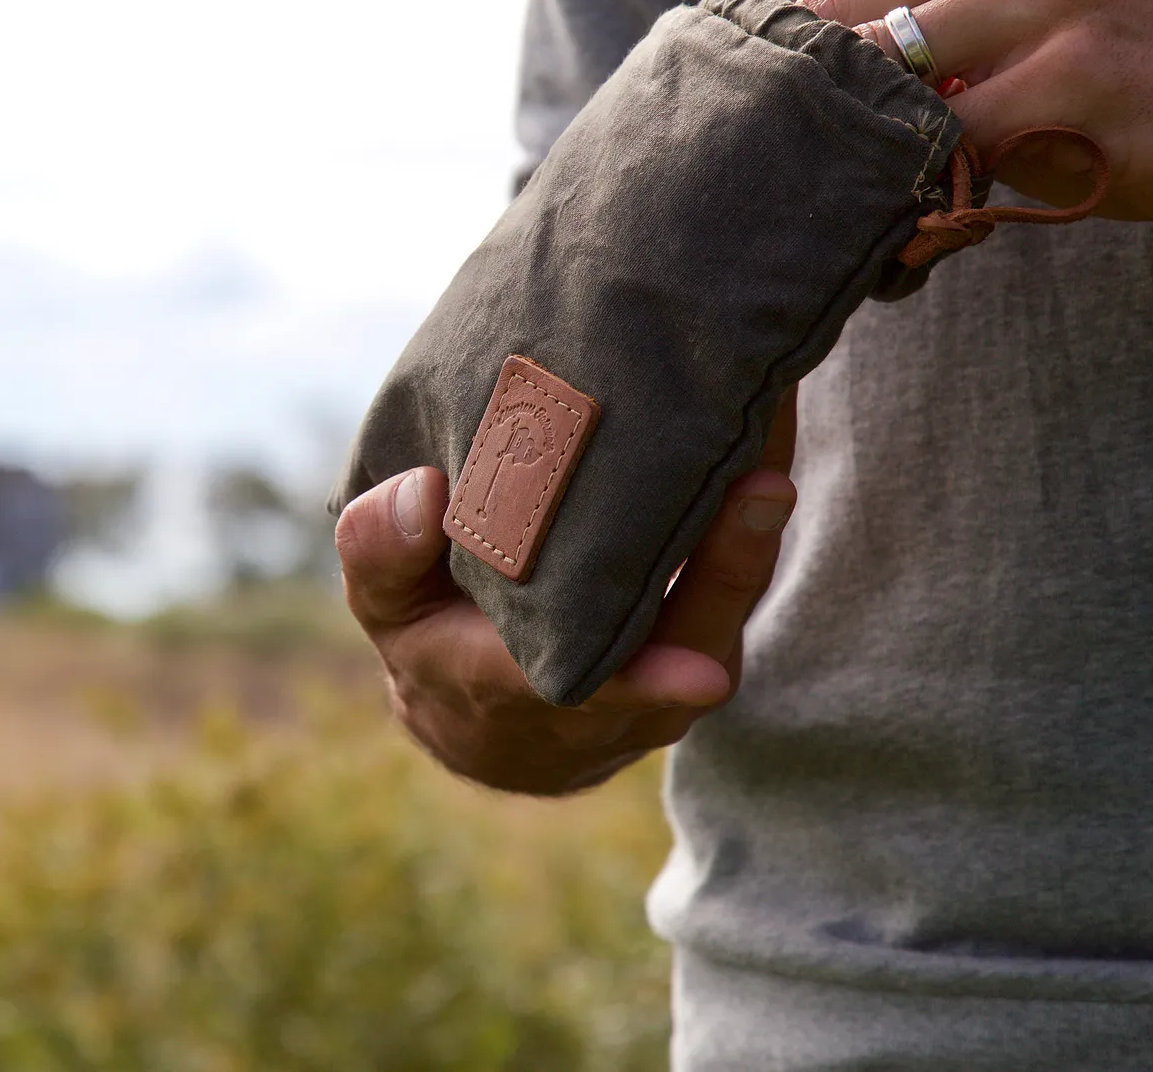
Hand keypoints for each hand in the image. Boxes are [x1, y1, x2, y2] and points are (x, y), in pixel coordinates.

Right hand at [334, 392, 796, 795]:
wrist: (487, 717)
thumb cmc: (428, 635)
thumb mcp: (383, 599)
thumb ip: (381, 552)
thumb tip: (419, 491)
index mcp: (514, 695)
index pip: (583, 693)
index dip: (642, 681)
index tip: (696, 673)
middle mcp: (609, 706)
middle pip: (686, 651)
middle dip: (728, 574)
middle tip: (761, 486)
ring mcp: (668, 684)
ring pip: (722, 620)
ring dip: (755, 538)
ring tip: (771, 438)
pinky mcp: (702, 648)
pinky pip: (733, 590)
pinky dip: (751, 523)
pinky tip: (762, 435)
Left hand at [763, 0, 1152, 248]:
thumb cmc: (1121, 99)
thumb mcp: (1017, 42)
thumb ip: (915, 53)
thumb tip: (778, 103)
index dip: (766, 61)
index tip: (742, 127)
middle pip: (835, 26)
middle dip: (797, 115)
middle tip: (776, 187)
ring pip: (887, 82)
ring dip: (854, 160)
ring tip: (844, 216)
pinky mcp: (1084, 74)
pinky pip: (955, 143)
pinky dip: (921, 198)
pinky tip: (917, 240)